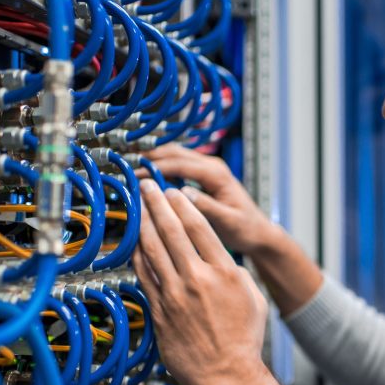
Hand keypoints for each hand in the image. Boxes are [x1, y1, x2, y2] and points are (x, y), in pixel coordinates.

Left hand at [133, 179, 268, 384]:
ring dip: (143, 223)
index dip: (183, 205)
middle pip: (172, 230)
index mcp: (224, 271)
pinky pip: (143, 274)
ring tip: (137, 206)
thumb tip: (220, 259)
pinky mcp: (159, 310)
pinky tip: (134, 241)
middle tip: (148, 187)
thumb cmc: (243, 340)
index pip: (200, 226)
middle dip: (157, 203)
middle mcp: (197, 278)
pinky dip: (137, 254)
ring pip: (153, 249)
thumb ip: (234, 272)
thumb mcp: (252, 297)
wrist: (227, 375)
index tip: (174, 192)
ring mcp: (175, 294)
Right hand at [137, 144, 275, 254]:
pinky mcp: (204, 177)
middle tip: (126, 167)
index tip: (136, 175)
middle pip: (175, 153)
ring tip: (131, 169)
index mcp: (217, 174)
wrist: (258, 231)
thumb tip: (183, 194)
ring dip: (154, 160)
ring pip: (175, 156)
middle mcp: (212, 166)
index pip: (180, 164)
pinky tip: (147, 177)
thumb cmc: (246, 228)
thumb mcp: (228, 221)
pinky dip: (162, 167)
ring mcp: (208, 169)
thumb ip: (207, 207)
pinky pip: (178, 166)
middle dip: (150, 158)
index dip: (155, 167)